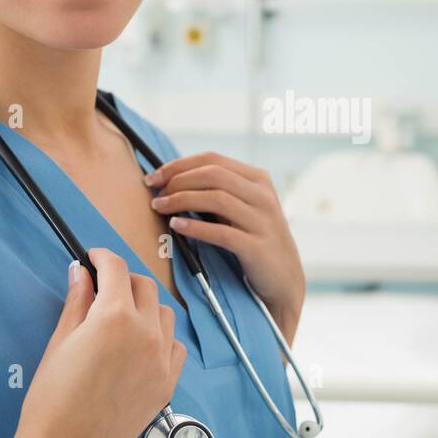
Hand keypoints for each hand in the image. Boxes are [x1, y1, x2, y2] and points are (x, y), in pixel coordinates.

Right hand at [11, 248, 186, 437]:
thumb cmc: (52, 398)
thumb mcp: (60, 341)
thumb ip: (77, 301)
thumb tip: (81, 272)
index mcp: (115, 316)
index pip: (116, 269)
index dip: (102, 257)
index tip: (92, 257)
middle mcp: (146, 332)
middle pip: (144, 286)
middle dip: (124, 279)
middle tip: (103, 286)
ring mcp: (162, 359)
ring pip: (164, 313)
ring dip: (145, 306)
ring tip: (122, 316)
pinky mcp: (168, 382)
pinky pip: (175, 345)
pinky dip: (161, 337)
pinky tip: (140, 345)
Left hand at [145, 152, 304, 343]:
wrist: (283, 278)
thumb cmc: (253, 239)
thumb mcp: (243, 208)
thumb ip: (217, 191)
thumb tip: (170, 180)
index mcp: (257, 179)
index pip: (212, 160)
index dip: (178, 165)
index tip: (153, 177)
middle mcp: (262, 195)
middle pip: (213, 174)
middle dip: (177, 181)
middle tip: (155, 194)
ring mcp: (263, 221)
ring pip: (217, 198)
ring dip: (182, 200)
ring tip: (160, 208)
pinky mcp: (258, 247)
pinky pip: (223, 233)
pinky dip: (196, 228)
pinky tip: (178, 227)